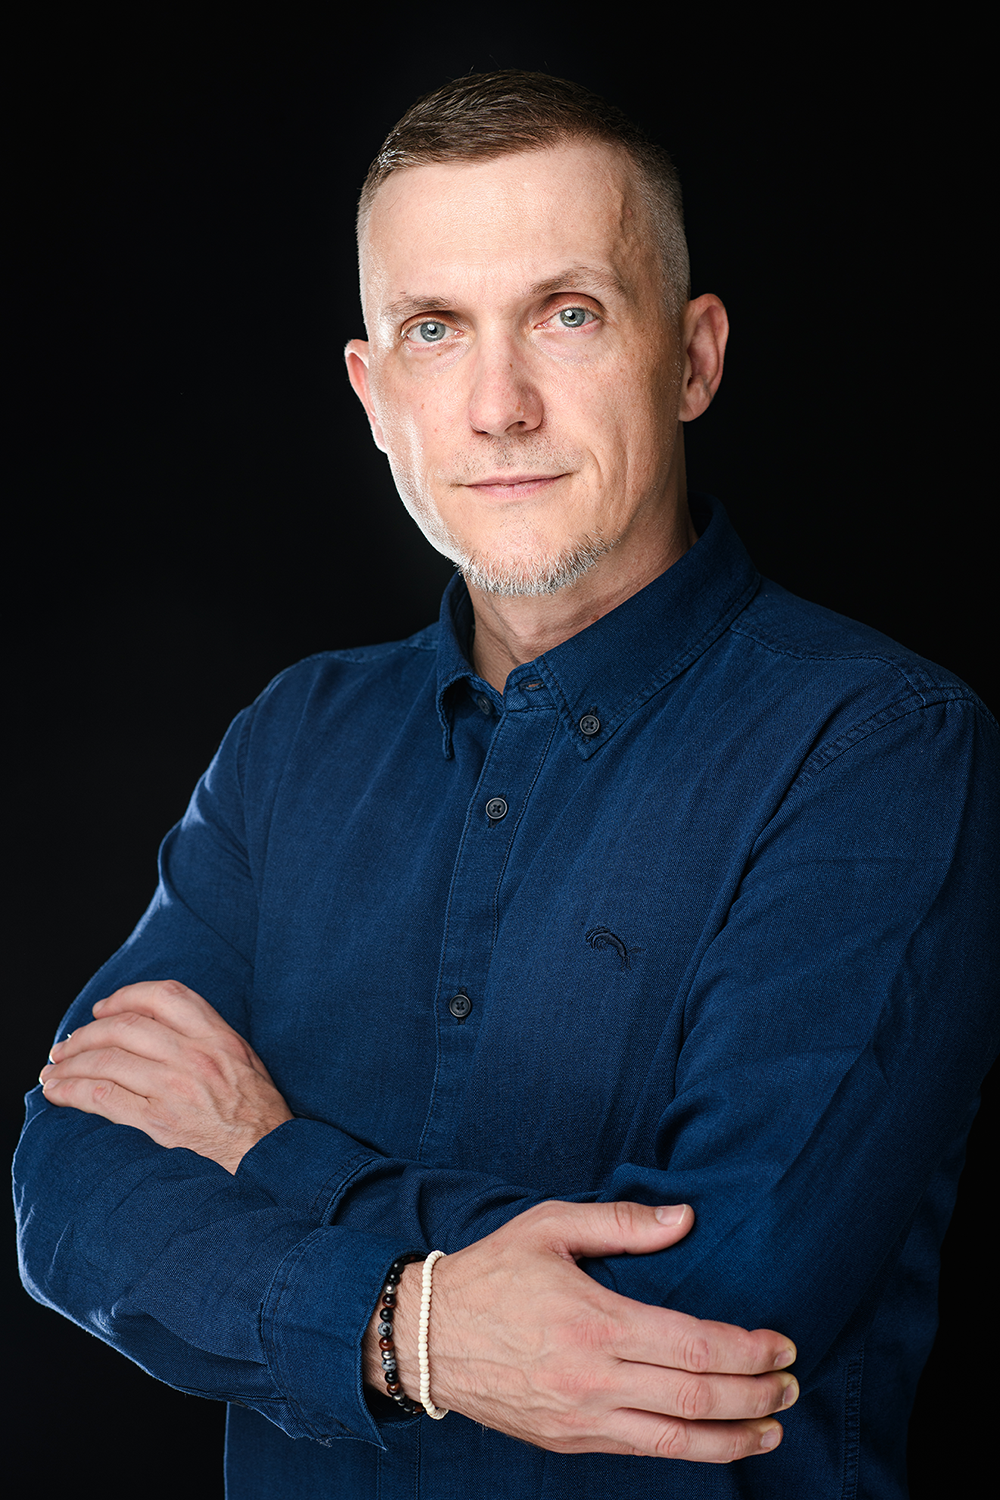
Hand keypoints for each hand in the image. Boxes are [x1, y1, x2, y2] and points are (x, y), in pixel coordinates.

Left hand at [39, 980, 292, 1172]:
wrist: (268, 1156)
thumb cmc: (257, 1109)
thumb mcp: (243, 1058)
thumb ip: (205, 1035)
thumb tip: (157, 1023)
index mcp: (217, 1036)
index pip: (163, 995)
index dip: (124, 996)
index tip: (102, 1008)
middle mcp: (194, 1056)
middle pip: (124, 1026)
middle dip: (86, 1033)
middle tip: (66, 1045)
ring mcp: (174, 1088)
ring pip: (106, 1060)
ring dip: (71, 1062)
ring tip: (53, 1069)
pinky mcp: (157, 1122)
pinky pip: (102, 1098)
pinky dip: (72, 1092)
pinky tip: (57, 1093)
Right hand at [366, 1200, 796, 1462]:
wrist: (427, 1336)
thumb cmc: (492, 1272)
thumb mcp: (550, 1225)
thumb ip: (622, 1223)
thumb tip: (685, 1218)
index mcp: (594, 1323)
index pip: (693, 1346)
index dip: (748, 1350)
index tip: (782, 1343)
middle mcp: (592, 1380)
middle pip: (695, 1398)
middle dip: (755, 1395)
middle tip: (792, 1384)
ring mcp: (580, 1419)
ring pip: (675, 1441)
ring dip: (732, 1438)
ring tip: (772, 1429)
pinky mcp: (568, 1441)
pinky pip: (640, 1452)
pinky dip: (685, 1449)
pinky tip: (712, 1440)